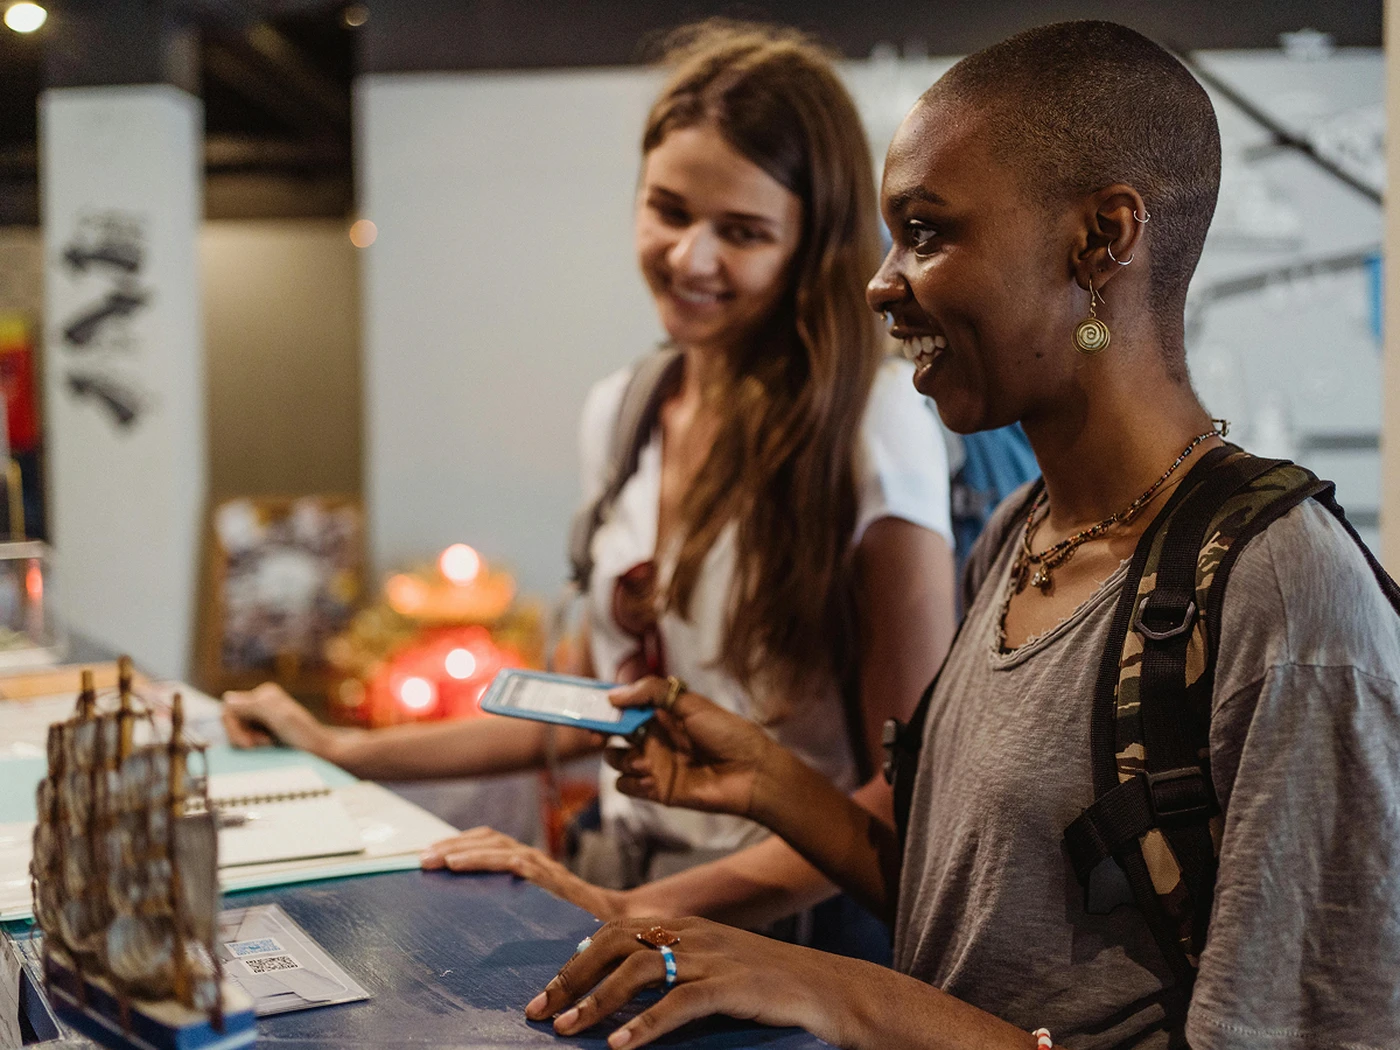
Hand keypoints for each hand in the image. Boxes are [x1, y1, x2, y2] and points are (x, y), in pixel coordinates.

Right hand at [221, 683, 329, 752]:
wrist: (321, 751)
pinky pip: (245, 739)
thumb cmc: (304, 735)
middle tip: (264, 745)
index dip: (233, 727)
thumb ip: (253, 706)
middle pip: (230, 721)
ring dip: (249, 743)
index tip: (250, 744)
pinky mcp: (264, 731)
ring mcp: (262, 717)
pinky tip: (269, 748)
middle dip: (241, 736)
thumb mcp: (279, 718)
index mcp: (264, 694)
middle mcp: (261, 703)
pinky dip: (253, 746)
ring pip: (236, 732)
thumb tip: (227, 698)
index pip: (229, 708)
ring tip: (269, 746)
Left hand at [420, 826, 622, 920]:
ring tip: (431, 860)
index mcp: (528, 864)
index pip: (488, 842)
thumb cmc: (577, 924)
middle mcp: (533, 858)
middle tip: (420, 858)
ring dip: (458, 849)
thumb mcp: (536, 911)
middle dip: (451, 844)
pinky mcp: (549, 877)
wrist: (619, 925)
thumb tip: (470, 917)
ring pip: (494, 844)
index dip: (457, 844)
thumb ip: (512, 905)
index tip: (427, 855)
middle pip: (487, 838)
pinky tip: (456, 865)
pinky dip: (480, 859)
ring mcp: (542, 865)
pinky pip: (510, 861)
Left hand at [525, 916, 836, 1048]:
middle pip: (615, 944)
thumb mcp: (715, 967)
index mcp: (685, 925)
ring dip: (596, 1002)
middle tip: (539, 1013)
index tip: (547, 993)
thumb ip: (672, 970)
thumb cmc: (770, 986)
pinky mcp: (734, 984)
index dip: (576, 960)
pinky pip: (680, 1002)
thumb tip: (619, 992)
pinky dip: (644, 1024)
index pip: (615, 931)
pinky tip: (619, 1045)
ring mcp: (713, 956)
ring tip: (566, 1031)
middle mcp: (693, 933)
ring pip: (638, 970)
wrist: (832, 989)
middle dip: (571, 978)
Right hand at [606, 678, 771, 817]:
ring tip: (645, 761)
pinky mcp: (657, 790)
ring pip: (616, 760)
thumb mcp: (692, 703)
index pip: (626, 707)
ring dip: (622, 758)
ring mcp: (655, 764)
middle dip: (602, 732)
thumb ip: (652, 693)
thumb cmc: (728, 733)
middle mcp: (655, 738)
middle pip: (614, 733)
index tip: (594, 707)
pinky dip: (630, 781)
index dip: (607, 706)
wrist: (751, 773)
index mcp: (663, 714)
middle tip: (600, 734)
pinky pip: (626, 786)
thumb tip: (613, 695)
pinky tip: (649, 777)